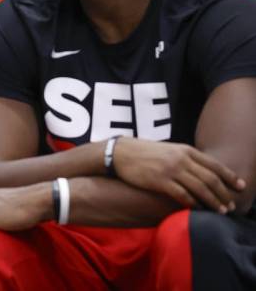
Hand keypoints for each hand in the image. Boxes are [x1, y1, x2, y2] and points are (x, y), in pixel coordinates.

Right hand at [114, 137, 245, 212]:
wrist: (120, 153)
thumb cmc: (143, 152)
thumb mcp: (168, 150)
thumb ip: (185, 158)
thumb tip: (201, 171)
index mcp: (185, 150)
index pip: (214, 164)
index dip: (230, 176)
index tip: (240, 186)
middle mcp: (181, 159)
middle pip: (211, 178)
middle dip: (224, 193)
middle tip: (231, 205)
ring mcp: (171, 170)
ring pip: (200, 188)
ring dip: (212, 201)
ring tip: (220, 211)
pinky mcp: (160, 181)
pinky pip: (182, 195)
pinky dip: (193, 204)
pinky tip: (197, 209)